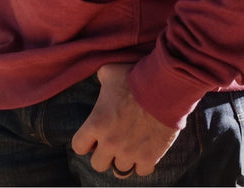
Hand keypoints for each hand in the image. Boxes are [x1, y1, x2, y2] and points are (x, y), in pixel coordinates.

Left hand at [70, 63, 178, 178]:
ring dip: (124, 159)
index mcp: (96, 123)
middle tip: (114, 143)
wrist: (165, 86)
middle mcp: (110, 142)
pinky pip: (141, 171)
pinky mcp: (150, 157)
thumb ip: (101, 79)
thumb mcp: (110, 72)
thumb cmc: (135, 77)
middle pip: (98, 165)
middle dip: (104, 155)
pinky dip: (143, 163)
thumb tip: (100, 78)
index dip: (86, 142)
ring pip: (120, 170)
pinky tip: (146, 150)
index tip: (94, 137)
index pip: (78, 146)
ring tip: (131, 147)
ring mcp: (130, 152)